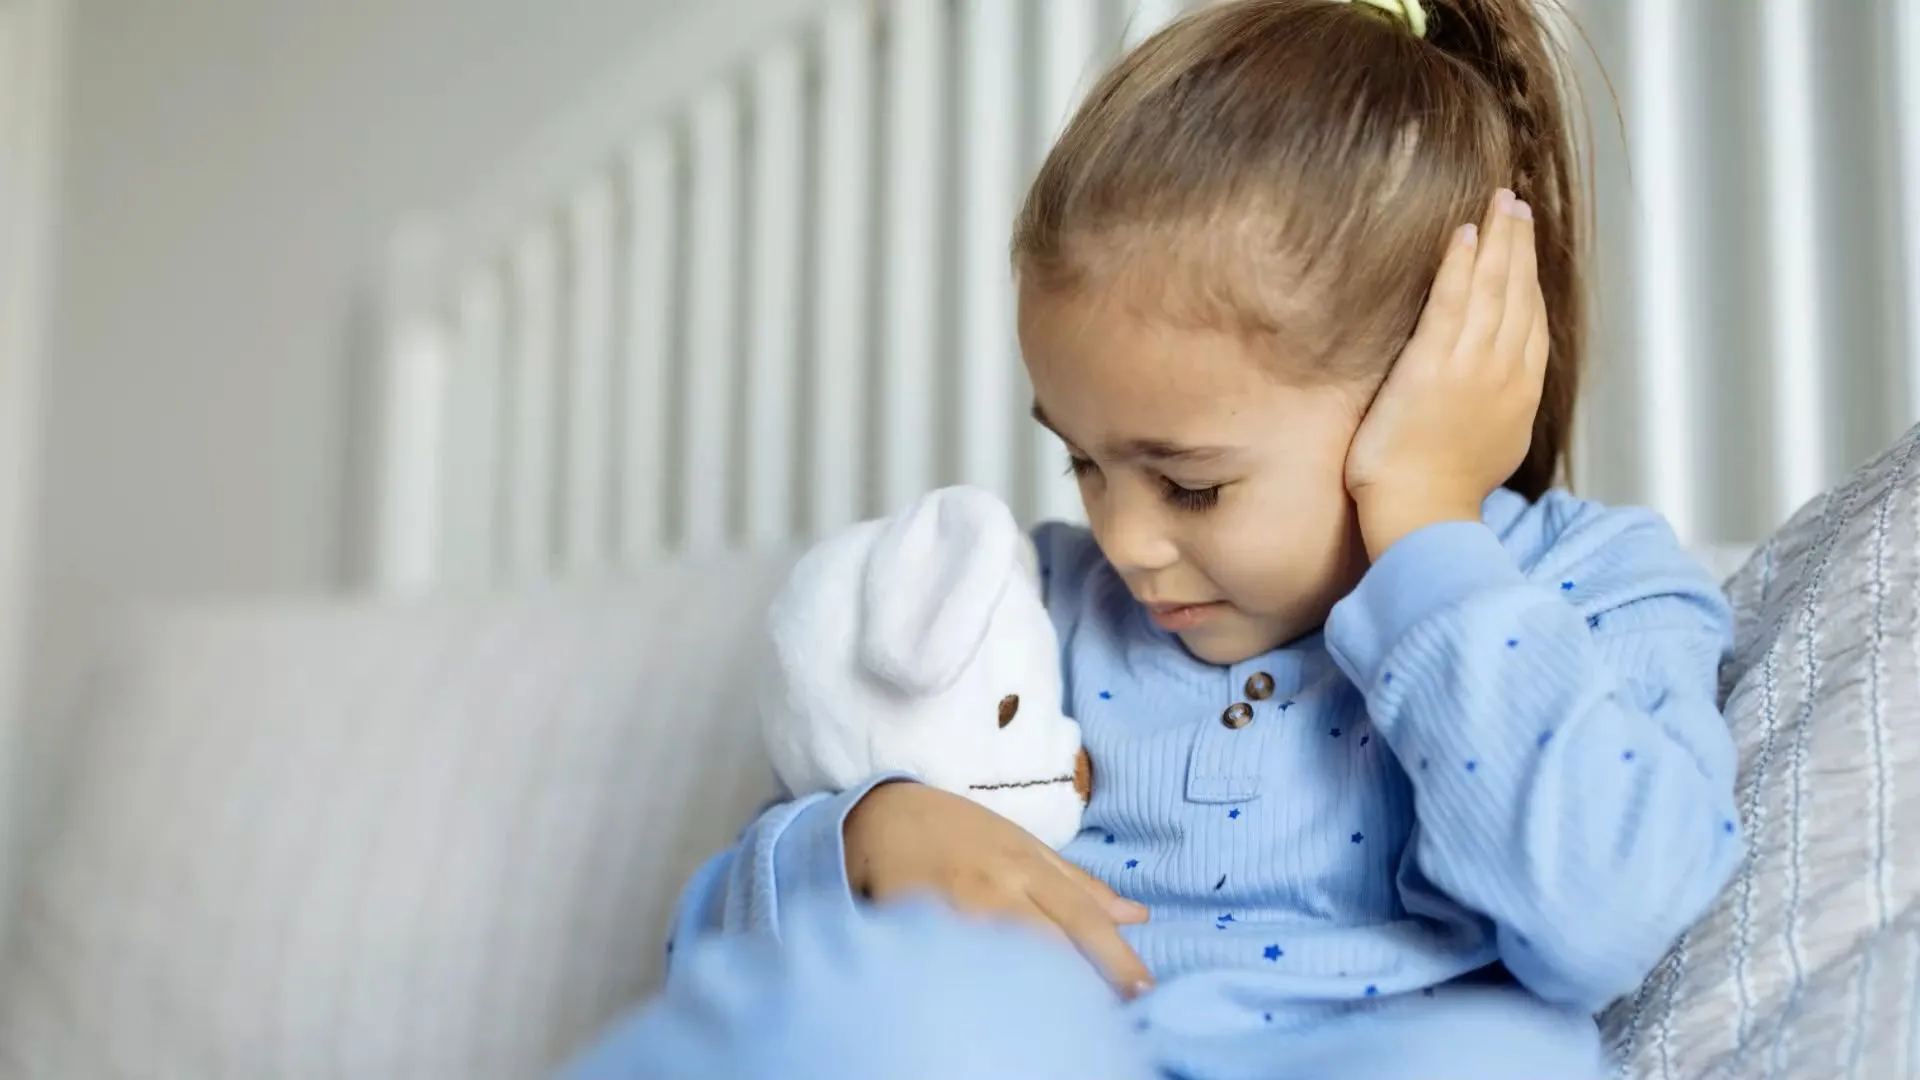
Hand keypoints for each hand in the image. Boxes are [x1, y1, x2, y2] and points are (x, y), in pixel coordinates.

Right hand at [844, 780, 1154, 996]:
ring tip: (1066, 1021)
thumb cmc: (962, 832)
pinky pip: (961, 964)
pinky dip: (985, 985)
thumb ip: (1081, 885)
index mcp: (1028, 866)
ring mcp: (957, 910)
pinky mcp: (921, 927)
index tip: (1147, 991)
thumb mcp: (1026, 846)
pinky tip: (1002, 1008)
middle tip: (1113, 1017)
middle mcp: (997, 888)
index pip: (1082, 916)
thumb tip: (1139, 916)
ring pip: (1008, 957)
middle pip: (1050, 943)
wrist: (883, 817)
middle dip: (1084, 981)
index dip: (1116, 957)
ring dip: (1039, 989)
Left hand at [1344, 188, 1547, 560]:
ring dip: (1497, 239)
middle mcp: (1506, 371)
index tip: (1526, 245)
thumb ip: (1498, 410)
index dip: (1530, 276)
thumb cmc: (1441, 493)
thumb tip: (1495, 399)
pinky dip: (1462, 263)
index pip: (1532, 319)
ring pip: (1494, 287)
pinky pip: (1453, 300)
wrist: (1422, 515)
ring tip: (1498, 202)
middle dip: (1519, 244)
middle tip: (1515, 204)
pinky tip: (1465, 232)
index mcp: (1522, 391)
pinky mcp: (1433, 364)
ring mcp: (1472, 365)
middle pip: (1519, 293)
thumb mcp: (1492, 448)